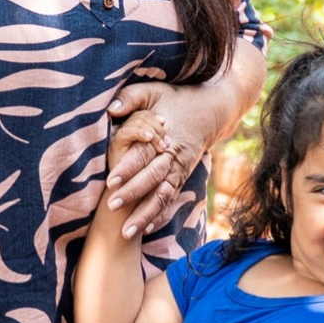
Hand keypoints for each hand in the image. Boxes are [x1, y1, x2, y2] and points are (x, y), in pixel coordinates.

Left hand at [104, 81, 230, 237]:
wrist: (212, 109)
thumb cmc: (176, 99)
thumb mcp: (153, 90)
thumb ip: (131, 97)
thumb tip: (111, 109)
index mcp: (165, 135)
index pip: (143, 154)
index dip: (128, 168)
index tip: (111, 181)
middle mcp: (173, 156)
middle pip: (152, 179)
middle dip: (133, 194)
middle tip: (112, 206)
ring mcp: (180, 170)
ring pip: (162, 196)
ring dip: (145, 214)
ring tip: (126, 232)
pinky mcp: (181, 178)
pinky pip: (170, 200)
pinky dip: (158, 215)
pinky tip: (145, 229)